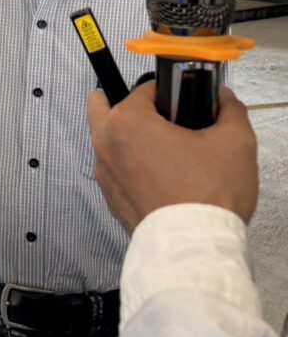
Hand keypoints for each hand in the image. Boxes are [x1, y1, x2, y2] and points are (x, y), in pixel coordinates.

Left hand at [87, 82, 257, 233]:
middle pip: (103, 106)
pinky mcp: (109, 199)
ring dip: (128, 138)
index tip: (186, 105)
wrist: (192, 247)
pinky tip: (160, 179)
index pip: (143, 89)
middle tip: (162, 119)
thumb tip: (223, 98)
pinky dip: (129, 167)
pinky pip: (114, 171)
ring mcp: (102, 173)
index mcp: (126, 121)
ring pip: (107, 141)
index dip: (168, 93)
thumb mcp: (234, 142)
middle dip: (127, 104)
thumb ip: (229, 110)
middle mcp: (104, 143)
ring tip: (166, 152)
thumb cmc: (208, 190)